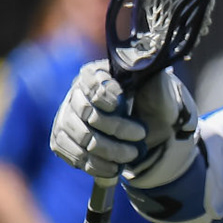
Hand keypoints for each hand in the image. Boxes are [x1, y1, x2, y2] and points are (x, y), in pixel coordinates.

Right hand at [50, 60, 147, 179]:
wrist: (153, 132)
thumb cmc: (156, 103)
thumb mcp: (159, 85)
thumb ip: (151, 70)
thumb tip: (146, 56)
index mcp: (96, 75)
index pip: (90, 82)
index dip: (103, 94)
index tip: (119, 102)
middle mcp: (76, 95)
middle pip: (87, 114)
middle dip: (117, 128)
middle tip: (141, 134)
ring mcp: (66, 119)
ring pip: (83, 138)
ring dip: (111, 150)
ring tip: (132, 154)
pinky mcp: (64, 142)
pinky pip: (75, 157)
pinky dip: (97, 165)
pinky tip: (115, 167)